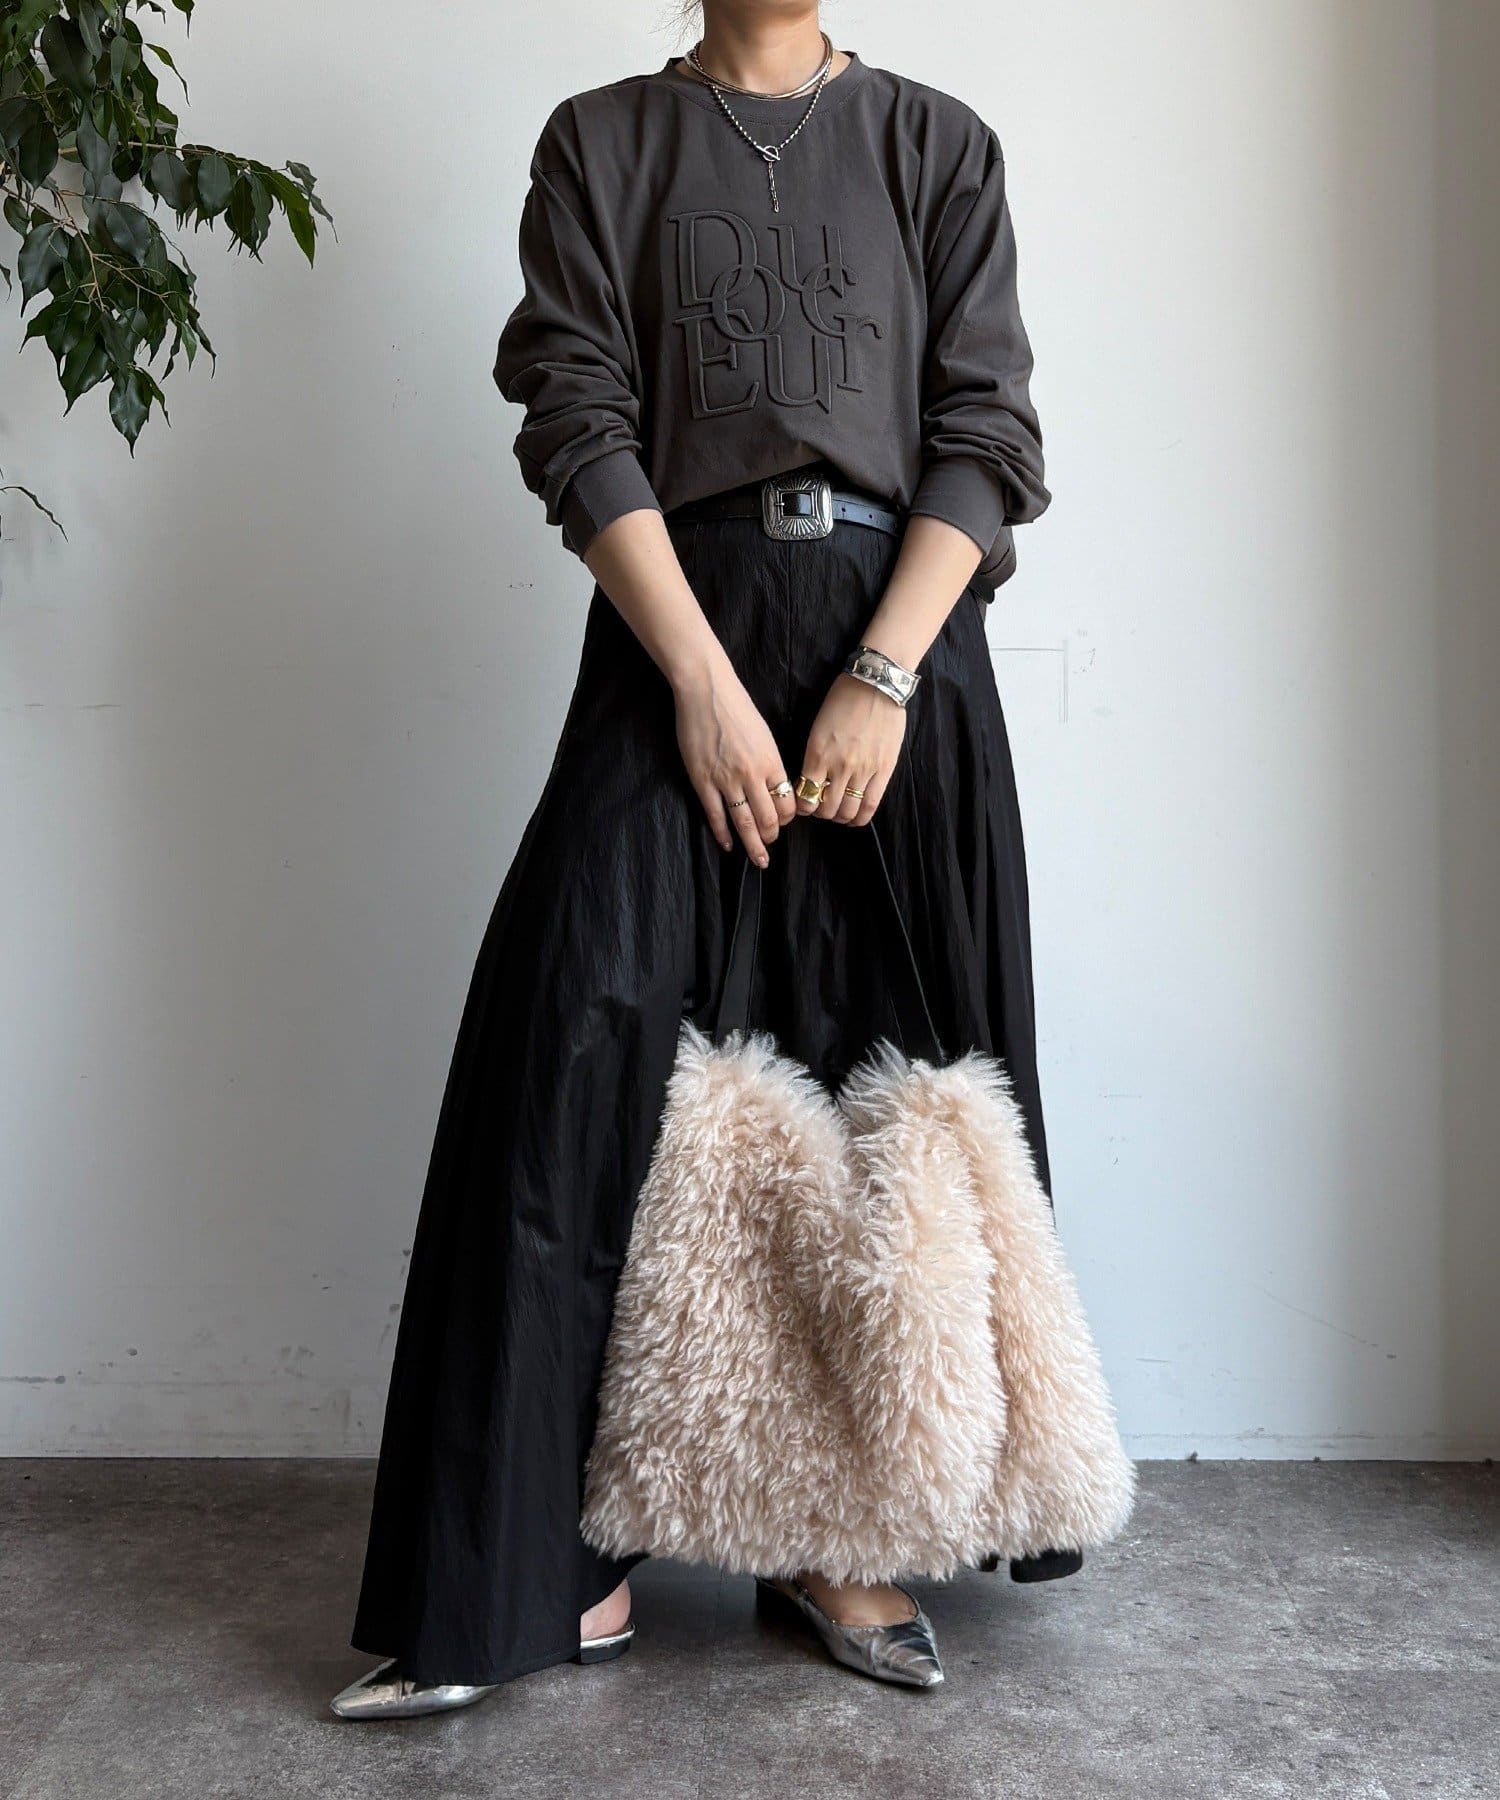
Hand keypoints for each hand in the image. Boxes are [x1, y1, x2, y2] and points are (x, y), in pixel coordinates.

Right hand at [674, 661, 795, 865]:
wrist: (706, 691)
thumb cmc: (737, 707)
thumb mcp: (764, 735)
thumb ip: (769, 762)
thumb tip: (773, 786)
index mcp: (771, 762)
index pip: (787, 803)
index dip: (787, 819)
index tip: (783, 822)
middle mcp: (752, 775)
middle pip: (769, 819)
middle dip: (772, 836)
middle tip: (770, 844)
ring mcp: (726, 780)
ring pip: (744, 823)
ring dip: (753, 845)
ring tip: (758, 858)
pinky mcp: (703, 781)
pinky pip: (716, 816)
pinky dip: (723, 834)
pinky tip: (729, 845)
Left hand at [796, 673, 907, 826]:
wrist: (876, 684)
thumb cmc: (843, 699)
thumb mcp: (818, 727)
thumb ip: (814, 756)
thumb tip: (811, 781)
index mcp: (817, 753)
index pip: (805, 796)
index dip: (803, 807)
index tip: (805, 805)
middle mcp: (838, 766)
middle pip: (825, 808)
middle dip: (821, 814)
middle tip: (822, 809)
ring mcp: (863, 770)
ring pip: (848, 810)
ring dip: (840, 817)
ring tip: (839, 813)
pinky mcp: (884, 769)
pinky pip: (871, 804)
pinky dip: (861, 817)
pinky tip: (856, 818)